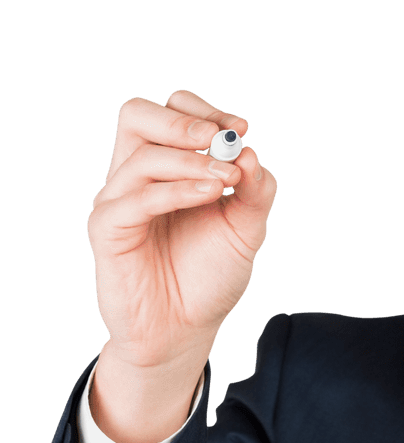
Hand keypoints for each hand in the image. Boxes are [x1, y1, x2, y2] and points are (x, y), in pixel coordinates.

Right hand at [88, 89, 276, 367]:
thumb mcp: (246, 230)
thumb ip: (256, 192)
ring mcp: (117, 201)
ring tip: (227, 183)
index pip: (170, 112)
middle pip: (137, 115)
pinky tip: (210, 195)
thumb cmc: (209, 276)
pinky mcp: (107, 230)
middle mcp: (135, 176)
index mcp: (165, 167)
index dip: (204, 112)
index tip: (240, 129)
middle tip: (222, 140)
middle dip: (183, 122)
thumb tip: (250, 152)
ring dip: (192, 161)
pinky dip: (176, 190)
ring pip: (143, 156)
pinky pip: (134, 199)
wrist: (186, 330)